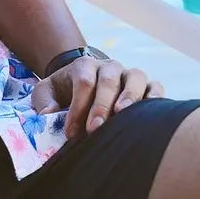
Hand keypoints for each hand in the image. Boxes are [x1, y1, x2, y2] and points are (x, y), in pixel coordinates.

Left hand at [30, 55, 163, 137]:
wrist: (83, 83)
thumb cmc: (64, 92)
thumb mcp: (46, 93)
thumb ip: (43, 102)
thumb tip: (48, 116)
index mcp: (84, 66)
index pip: (83, 82)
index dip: (77, 107)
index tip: (71, 132)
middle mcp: (109, 67)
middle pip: (108, 80)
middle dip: (101, 105)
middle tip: (93, 129)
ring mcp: (129, 75)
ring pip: (136, 78)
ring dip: (130, 97)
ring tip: (122, 116)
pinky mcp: (146, 86)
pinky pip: (156, 87)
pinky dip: (156, 99)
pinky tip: (151, 117)